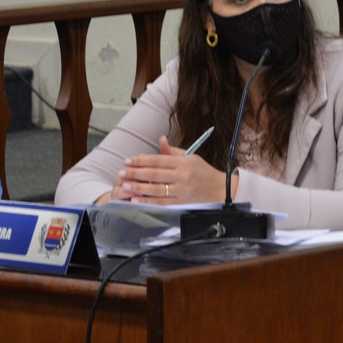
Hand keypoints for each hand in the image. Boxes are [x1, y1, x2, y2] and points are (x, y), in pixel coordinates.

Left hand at [112, 136, 230, 203]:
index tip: (128, 161)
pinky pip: (162, 202)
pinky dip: (148, 201)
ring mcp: (182, 189)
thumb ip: (173, 151)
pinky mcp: (182, 202)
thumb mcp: (190, 157)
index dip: (141, 160)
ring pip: (156, 189)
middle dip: (136, 173)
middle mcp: (182, 175)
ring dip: (139, 187)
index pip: (158, 160)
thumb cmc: (203, 172)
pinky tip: (137, 200)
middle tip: (121, 173)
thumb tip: (160, 140)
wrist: (220, 189)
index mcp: (183, 162)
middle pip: (155, 174)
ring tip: (125, 186)